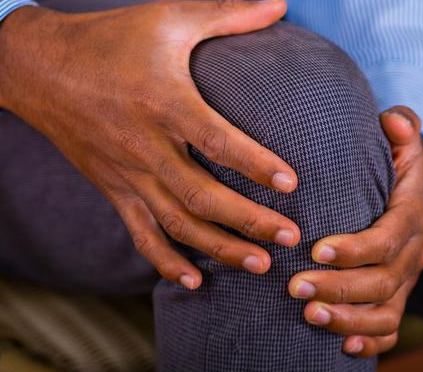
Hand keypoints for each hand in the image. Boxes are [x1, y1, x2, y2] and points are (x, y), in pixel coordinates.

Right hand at [0, 1, 300, 288]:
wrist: (39, 67)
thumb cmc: (111, 40)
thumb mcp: (169, 18)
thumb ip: (228, 13)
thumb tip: (282, 3)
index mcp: (163, 102)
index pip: (217, 140)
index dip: (255, 164)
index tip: (292, 183)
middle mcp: (145, 146)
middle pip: (201, 195)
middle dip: (248, 221)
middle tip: (291, 238)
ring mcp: (127, 174)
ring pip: (176, 223)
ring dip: (218, 248)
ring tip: (259, 264)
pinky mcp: (113, 189)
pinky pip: (139, 233)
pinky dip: (165, 260)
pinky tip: (192, 280)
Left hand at [288, 106, 422, 356]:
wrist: (415, 187)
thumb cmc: (396, 160)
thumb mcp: (402, 137)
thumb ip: (400, 125)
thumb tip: (396, 122)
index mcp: (413, 213)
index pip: (388, 239)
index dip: (356, 250)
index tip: (316, 250)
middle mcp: (414, 251)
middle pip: (383, 281)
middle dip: (339, 288)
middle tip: (295, 287)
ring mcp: (408, 277)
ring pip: (386, 310)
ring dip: (348, 319)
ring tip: (309, 315)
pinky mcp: (399, 293)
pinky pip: (391, 326)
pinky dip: (370, 341)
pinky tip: (343, 347)